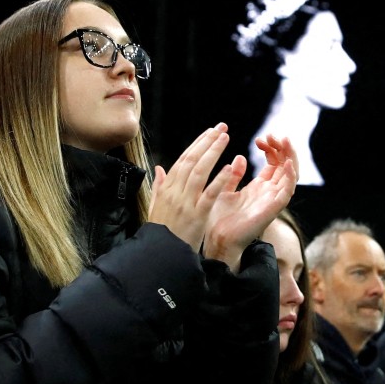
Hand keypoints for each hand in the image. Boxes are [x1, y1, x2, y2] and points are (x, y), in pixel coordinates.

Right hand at [149, 124, 239, 251]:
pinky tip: (229, 167)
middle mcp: (175, 192)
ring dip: (213, 152)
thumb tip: (158, 168)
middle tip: (222, 128)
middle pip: (192, 160)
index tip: (210, 132)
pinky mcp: (196, 215)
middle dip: (207, 142)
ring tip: (226, 138)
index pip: (183, 160)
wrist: (161, 255)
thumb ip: (158, 186)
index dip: (198, 144)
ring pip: (200, 171)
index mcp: (166, 188)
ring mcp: (185, 202)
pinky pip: (209, 194)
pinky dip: (219, 179)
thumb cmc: (161, 232)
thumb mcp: (155, 207)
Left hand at [202, 134, 296, 271]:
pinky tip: (287, 162)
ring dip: (290, 156)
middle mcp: (270, 192)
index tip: (260, 139)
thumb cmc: (219, 219)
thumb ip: (234, 175)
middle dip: (283, 148)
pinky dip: (291, 176)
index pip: (274, 163)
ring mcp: (273, 200)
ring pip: (291, 175)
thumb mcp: (225, 190)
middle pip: (286, 166)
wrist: (218, 239)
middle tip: (273, 135)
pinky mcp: (273, 209)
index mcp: (259, 187)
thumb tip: (239, 157)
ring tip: (283, 141)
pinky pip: (288, 191)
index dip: (271, 148)